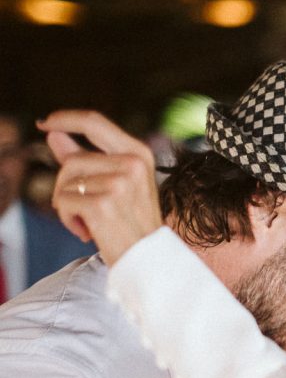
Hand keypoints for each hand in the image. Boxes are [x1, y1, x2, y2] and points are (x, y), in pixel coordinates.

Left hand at [42, 110, 163, 265]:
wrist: (148, 258)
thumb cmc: (130, 221)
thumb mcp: (115, 184)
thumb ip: (85, 157)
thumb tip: (54, 134)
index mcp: (138, 153)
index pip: (94, 122)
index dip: (65, 119)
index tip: (45, 123)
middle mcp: (132, 164)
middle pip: (73, 160)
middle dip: (66, 184)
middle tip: (82, 207)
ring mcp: (120, 183)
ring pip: (65, 181)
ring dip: (67, 204)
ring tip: (89, 221)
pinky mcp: (103, 204)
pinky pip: (63, 202)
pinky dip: (68, 219)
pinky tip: (87, 231)